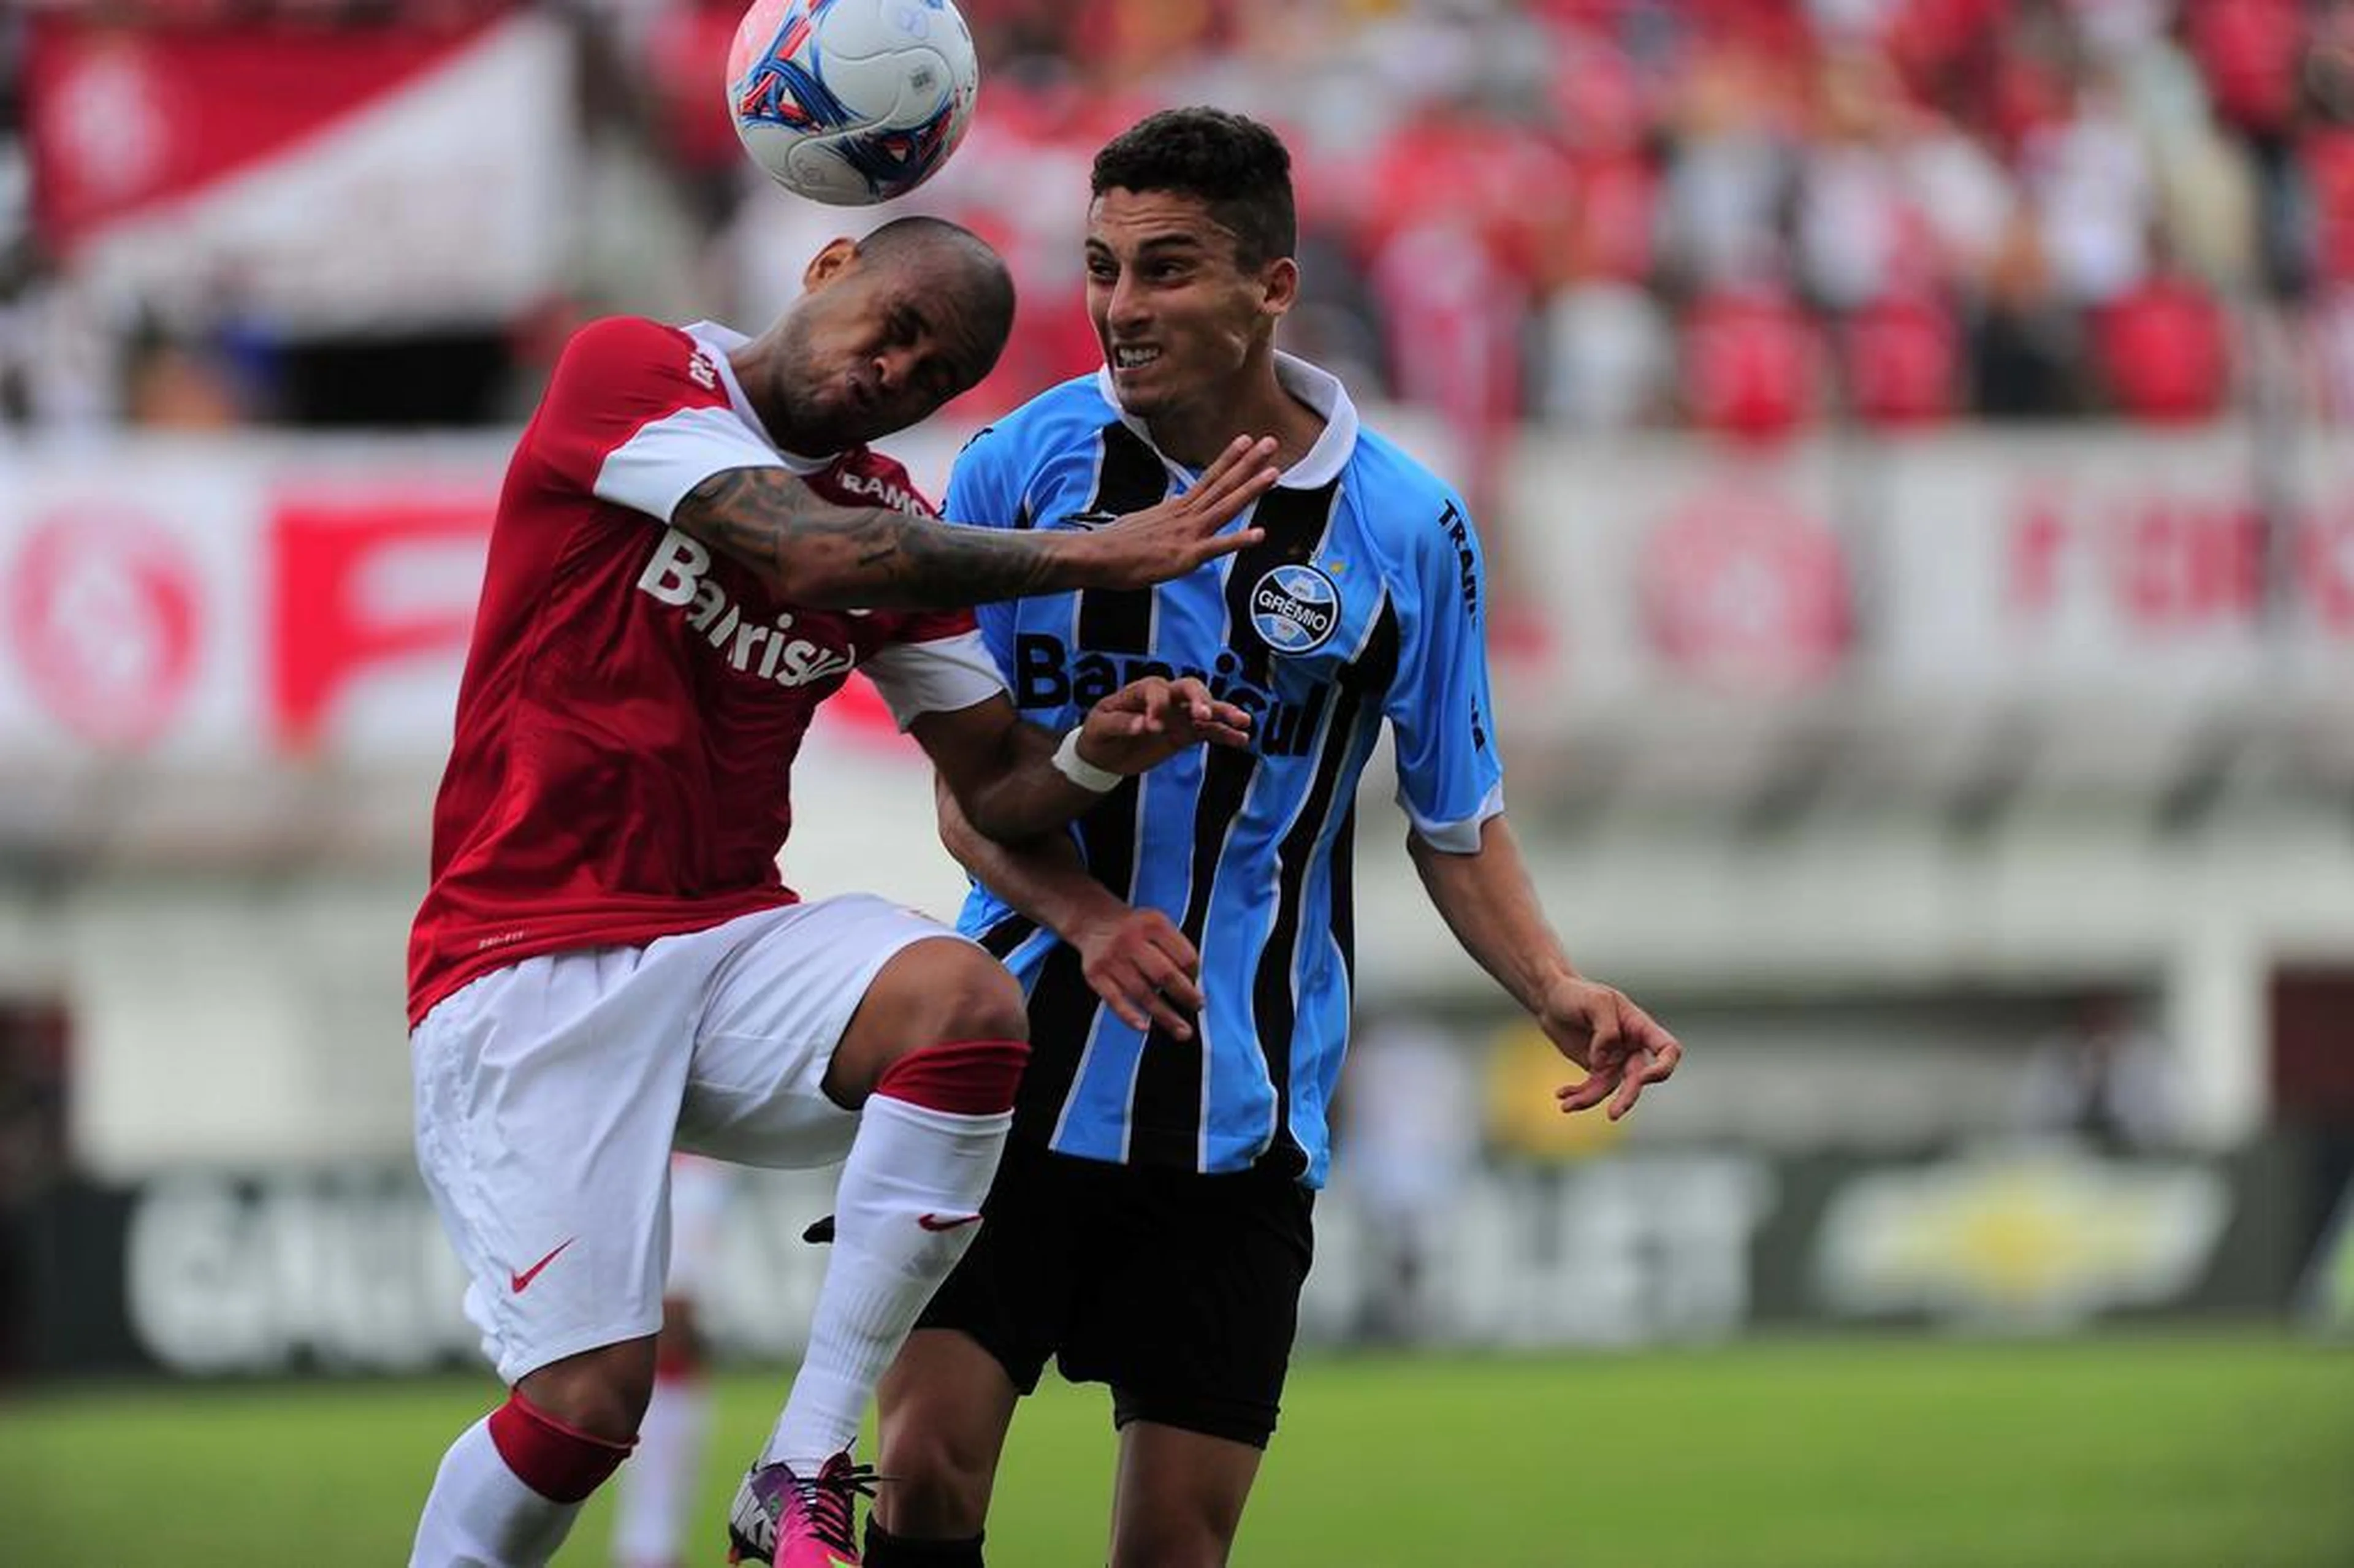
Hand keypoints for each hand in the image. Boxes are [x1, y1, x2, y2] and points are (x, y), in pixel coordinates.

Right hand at [1072, 904, 1203, 1038]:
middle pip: (1164, 975)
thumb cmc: (1135, 928)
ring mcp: (1112, 958)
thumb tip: (1192, 985)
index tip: (1196, 984)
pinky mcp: (1095, 974)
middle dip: (1185, 996)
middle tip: (1196, 1008)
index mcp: (1153, 924)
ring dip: (1165, 1015)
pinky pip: (1115, 1000)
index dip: (1194, 974)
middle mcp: (1131, 940)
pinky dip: (1130, 1016)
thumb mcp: (1158, 923)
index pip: (1183, 955)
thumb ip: (1175, 948)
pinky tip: (1144, 1027)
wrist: (1093, 921)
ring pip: (1142, 993)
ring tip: (1182, 1031)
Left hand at [1075, 676, 1251, 774]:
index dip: (1157, 705)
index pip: (1156, 689)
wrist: (1103, 754)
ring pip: (1206, 708)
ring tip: (1243, 721)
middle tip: (1204, 714)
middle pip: (1189, 688)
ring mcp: (1177, 715)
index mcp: (1140, 691)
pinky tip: (1242, 739)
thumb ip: (1122, 724)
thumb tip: (1144, 725)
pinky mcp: (1185, 732)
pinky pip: (1210, 730)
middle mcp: (1164, 698)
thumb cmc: (1099, 733)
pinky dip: (1226, 734)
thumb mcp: (1101, 727)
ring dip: (1223, 713)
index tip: (1153, 727)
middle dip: (1199, 699)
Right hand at [1079, 435, 1277, 587]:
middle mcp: (1185, 514)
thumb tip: (1171, 505)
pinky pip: (1217, 547)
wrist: (1097, 555)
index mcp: (1176, 507)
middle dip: (1248, 463)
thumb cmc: (1115, 544)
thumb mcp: (1143, 521)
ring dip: (1250, 489)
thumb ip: (1163, 514)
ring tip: (1273, 473)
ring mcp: (1187, 533)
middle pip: (1222, 484)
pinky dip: (1238, 540)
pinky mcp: (1185, 556)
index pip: (1208, 478)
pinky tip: (1259, 535)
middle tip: (1270, 442)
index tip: (1245, 441)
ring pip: (1225, 507)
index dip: (1229, 459)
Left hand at [1540, 976, 1681, 1121]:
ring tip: (1566, 1104)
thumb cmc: (1576, 994)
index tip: (1645, 1077)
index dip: (1663, 1067)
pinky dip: (1578, 1095)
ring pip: (1611, 1089)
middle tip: (1613, 1115)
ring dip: (1590, 1100)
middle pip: (1639, 1078)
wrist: (1551, 998)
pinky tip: (1562, 1095)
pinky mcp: (1596, 1069)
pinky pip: (1592, 1089)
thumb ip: (1605, 1031)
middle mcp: (1632, 1046)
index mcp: (1640, 1026)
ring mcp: (1615, 1060)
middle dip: (1628, 1097)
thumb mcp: (1595, 1002)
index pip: (1668, 1049)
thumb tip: (1602, 1063)